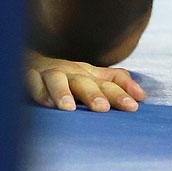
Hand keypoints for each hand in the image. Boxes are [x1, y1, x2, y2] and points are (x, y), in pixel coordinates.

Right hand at [25, 49, 144, 111]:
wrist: (31, 61)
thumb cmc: (69, 75)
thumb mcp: (94, 77)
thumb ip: (117, 83)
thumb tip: (142, 96)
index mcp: (89, 74)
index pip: (108, 83)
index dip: (121, 93)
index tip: (134, 107)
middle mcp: (71, 72)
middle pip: (84, 82)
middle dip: (93, 95)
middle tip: (102, 109)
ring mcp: (50, 74)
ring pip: (57, 80)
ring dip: (62, 93)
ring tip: (69, 108)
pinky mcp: (29, 76)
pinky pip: (31, 83)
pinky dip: (38, 92)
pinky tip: (45, 104)